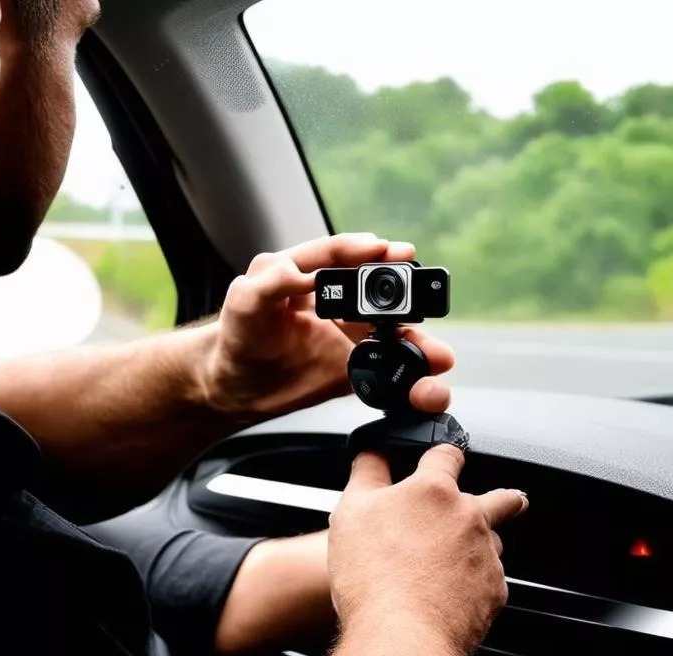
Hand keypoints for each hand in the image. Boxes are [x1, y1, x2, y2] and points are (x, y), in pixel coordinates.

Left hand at [202, 233, 454, 422]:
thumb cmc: (235, 338)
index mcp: (306, 274)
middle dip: (407, 295)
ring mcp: (348, 335)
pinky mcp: (354, 367)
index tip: (385, 249)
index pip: (338, 254)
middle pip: (379, 292)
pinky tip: (424, 383)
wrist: (234, 388)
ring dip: (419, 345)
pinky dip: (409, 378)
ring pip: (393, 335)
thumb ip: (269, 282)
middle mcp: (334, 300)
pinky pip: (387, 370)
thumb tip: (298, 274)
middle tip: (424, 295)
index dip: (363, 250)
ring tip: (438, 358)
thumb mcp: (244, 303)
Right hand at [321, 446, 528, 655]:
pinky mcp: (494, 592)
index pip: (447, 456)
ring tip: (454, 566)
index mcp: (434, 492)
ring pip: (492, 544)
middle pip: (499, 499)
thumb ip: (366, 474)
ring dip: (479, 549)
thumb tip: (371, 452)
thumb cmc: (373, 576)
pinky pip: (490, 582)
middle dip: (505, 499)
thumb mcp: (352, 512)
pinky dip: (475, 586)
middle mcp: (469, 518)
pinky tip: (452, 596)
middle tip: (510, 501)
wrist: (401, 635)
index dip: (445, 456)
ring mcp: (486, 556)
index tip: (447, 459)